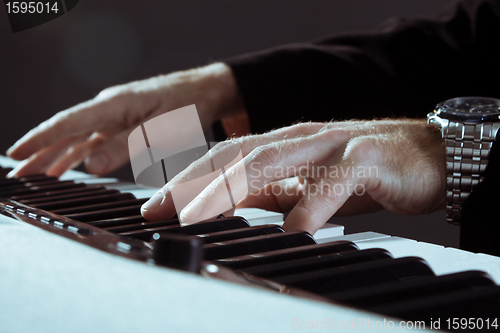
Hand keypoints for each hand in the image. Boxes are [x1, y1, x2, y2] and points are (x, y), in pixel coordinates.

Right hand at [6, 63, 248, 176]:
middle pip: (67, 132)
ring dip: (56, 155)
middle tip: (17, 173)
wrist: (207, 90)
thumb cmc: (188, 105)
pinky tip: (69, 166)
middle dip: (40, 152)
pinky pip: (95, 140)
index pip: (68, 123)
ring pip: (79, 138)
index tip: (16, 155)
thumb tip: (92, 165)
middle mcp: (110, 108)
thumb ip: (126, 145)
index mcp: (114, 104)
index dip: (40, 140)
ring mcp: (117, 116)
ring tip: (35, 174)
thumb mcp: (162, 128)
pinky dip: (80, 154)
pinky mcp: (126, 124)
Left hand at [141, 119, 445, 234]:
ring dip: (231, 188)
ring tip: (200, 215)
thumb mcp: (307, 183)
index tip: (154, 207)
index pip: (223, 158)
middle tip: (161, 211)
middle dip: (193, 184)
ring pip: (271, 161)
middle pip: (236, 157)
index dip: (186, 180)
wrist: (427, 155)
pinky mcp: (365, 157)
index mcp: (282, 145)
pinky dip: (311, 206)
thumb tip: (229, 210)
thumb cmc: (363, 170)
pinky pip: (334, 182)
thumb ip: (271, 194)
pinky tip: (294, 231)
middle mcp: (298, 139)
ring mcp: (330, 144)